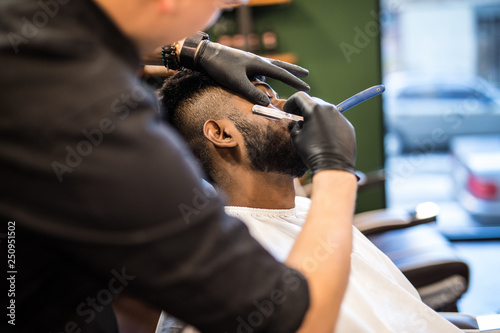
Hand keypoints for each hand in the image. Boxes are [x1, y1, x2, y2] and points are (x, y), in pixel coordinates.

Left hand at [195, 42, 309, 104]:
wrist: (205, 54)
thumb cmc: (220, 66)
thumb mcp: (237, 82)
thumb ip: (252, 93)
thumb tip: (267, 105)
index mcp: (259, 63)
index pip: (282, 74)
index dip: (295, 82)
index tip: (306, 88)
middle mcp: (257, 62)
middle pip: (280, 66)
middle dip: (293, 71)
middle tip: (306, 74)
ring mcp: (250, 63)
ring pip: (270, 69)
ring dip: (280, 74)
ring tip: (289, 78)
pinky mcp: (243, 66)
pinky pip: (259, 74)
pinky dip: (266, 79)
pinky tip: (264, 83)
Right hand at [284, 92, 356, 176]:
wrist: (333, 167)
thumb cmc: (313, 152)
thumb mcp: (296, 138)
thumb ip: (294, 126)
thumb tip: (297, 123)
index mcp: (314, 109)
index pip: (300, 97)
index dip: (290, 102)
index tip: (287, 111)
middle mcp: (329, 109)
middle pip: (313, 101)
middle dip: (303, 108)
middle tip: (298, 118)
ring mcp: (340, 117)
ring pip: (325, 111)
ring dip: (316, 116)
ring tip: (311, 129)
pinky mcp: (347, 126)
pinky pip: (335, 120)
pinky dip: (327, 124)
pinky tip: (323, 136)